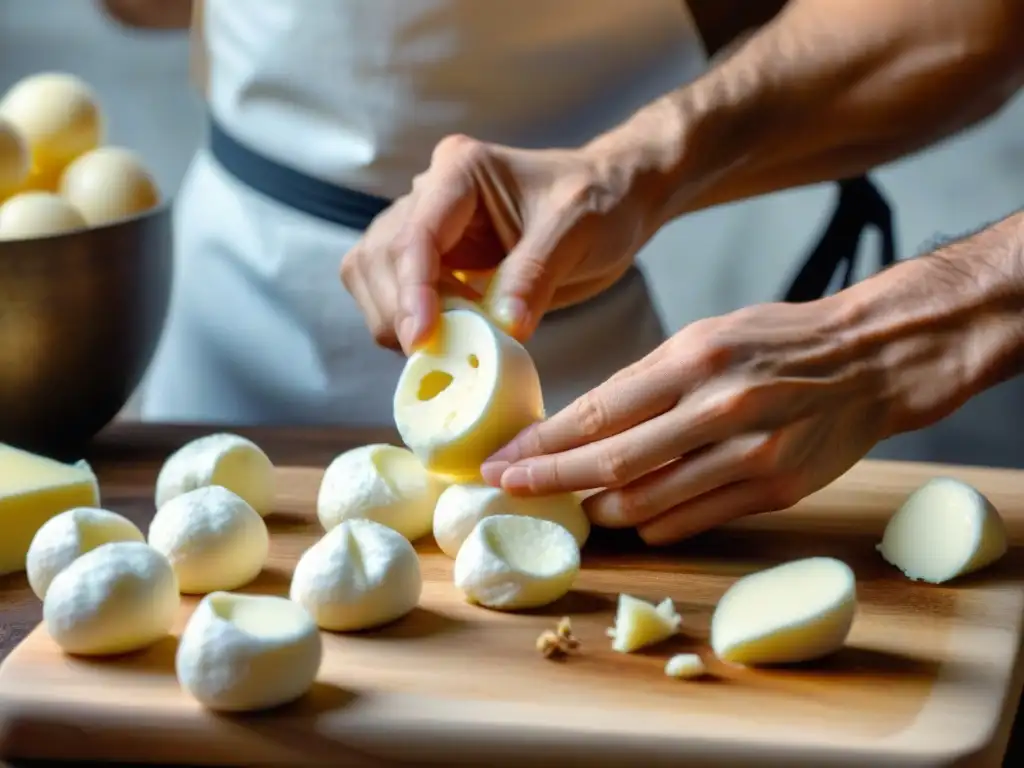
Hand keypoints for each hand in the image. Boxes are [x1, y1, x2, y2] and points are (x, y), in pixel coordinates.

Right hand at [340, 134, 657, 351]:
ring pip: (372, 278)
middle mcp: (430, 193)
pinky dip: (410, 327)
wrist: (612, 205)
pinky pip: (394, 297)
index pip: (416, 233)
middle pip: (379, 259)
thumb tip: (503, 327)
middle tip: (441, 354)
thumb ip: (536, 273)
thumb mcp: (578, 230)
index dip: (412, 290)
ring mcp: (424, 228)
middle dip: (400, 313)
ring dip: (398, 322)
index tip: (422, 339)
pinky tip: (449, 340)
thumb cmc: (601, 203)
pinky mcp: (430, 262)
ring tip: (449, 346)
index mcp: (460, 170)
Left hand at [478, 291, 971, 544]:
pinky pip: (691, 520)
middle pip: (612, 463)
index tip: (503, 460)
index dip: (543, 444)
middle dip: (550, 481)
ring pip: (648, 503)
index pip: (598, 413)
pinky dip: (650, 523)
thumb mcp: (706, 335)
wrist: (871, 361)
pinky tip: (629, 514)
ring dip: (598, 509)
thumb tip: (583, 423)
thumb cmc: (778, 341)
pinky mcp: (773, 491)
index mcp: (695, 360)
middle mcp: (719, 410)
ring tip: (571, 504)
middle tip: (510, 489)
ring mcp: (749, 457)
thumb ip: (646, 380)